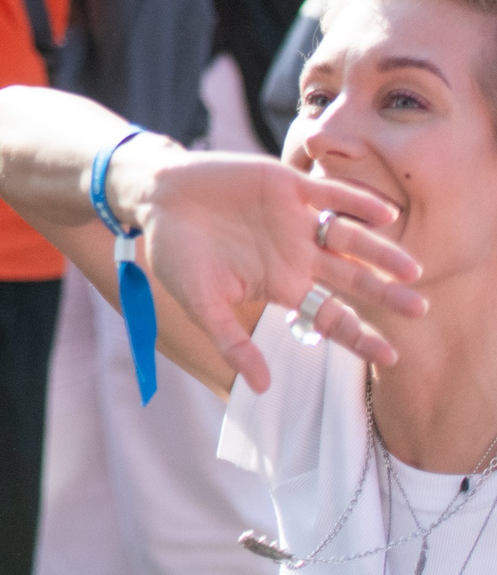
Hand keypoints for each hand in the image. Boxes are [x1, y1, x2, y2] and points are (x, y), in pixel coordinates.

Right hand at [130, 149, 423, 391]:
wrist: (156, 197)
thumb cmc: (176, 253)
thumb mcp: (202, 304)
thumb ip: (232, 342)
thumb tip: (261, 388)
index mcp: (281, 285)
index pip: (331, 316)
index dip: (360, 336)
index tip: (391, 357)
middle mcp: (297, 255)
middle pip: (351, 278)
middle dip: (385, 293)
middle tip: (420, 308)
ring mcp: (296, 221)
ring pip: (349, 239)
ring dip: (380, 252)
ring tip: (410, 268)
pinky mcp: (287, 186)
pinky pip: (330, 194)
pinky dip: (357, 202)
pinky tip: (385, 213)